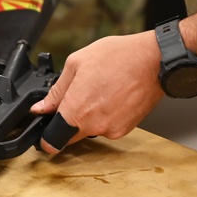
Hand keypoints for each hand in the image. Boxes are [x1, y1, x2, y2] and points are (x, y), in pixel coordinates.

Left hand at [30, 31, 163, 152]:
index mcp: (77, 110)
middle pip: (70, 136)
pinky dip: (105, 116)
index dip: (46, 138)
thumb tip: (42, 107)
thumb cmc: (119, 57)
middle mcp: (94, 125)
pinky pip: (107, 127)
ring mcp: (111, 129)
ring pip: (90, 130)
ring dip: (89, 117)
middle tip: (77, 98)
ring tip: (99, 92)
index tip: (45, 132)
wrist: (154, 61)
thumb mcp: (77, 64)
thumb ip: (56, 91)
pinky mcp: (125, 129)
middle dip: (68, 122)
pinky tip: (111, 96)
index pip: (52, 140)